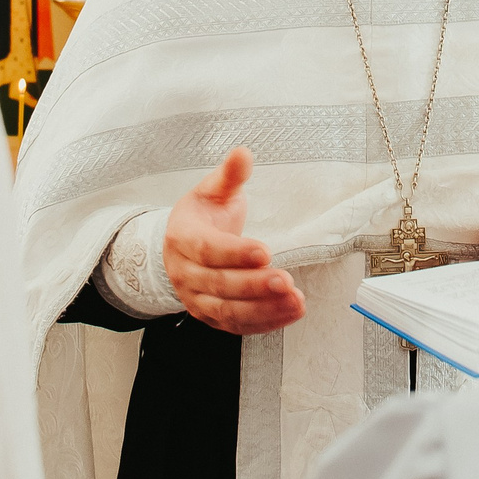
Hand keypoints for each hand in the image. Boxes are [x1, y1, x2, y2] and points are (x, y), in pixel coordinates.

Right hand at [166, 148, 304, 334]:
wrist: (182, 245)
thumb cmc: (202, 216)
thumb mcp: (211, 190)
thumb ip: (229, 175)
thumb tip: (243, 153)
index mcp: (182, 238)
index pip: (207, 249)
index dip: (235, 253)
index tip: (265, 252)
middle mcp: (185, 273)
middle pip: (219, 284)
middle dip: (255, 285)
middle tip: (287, 280)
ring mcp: (196, 299)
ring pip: (228, 311)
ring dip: (264, 309)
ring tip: (296, 302)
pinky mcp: (211, 316)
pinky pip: (237, 325)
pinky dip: (264, 323)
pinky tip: (289, 313)